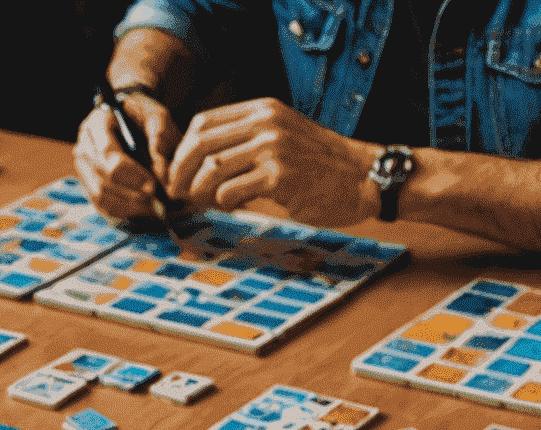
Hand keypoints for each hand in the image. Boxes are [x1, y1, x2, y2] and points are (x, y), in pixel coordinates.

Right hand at [73, 94, 179, 221]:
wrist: (134, 124)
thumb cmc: (145, 119)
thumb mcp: (157, 117)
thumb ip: (161, 138)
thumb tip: (161, 172)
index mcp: (97, 123)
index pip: (106, 152)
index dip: (129, 173)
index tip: (153, 184)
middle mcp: (84, 147)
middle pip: (103, 178)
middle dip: (132, 192)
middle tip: (157, 200)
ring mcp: (84, 170)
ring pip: (101, 196)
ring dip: (129, 206)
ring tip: (154, 207)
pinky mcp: (90, 187)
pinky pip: (103, 207)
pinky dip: (125, 212)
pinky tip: (144, 210)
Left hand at [167, 97, 377, 225]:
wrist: (362, 177)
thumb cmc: (318, 167)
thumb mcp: (281, 138)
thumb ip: (246, 142)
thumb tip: (198, 164)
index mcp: (262, 110)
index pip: (203, 123)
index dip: (182, 151)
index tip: (178, 174)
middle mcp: (266, 122)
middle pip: (200, 144)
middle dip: (180, 173)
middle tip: (178, 194)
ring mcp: (273, 147)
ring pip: (212, 168)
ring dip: (201, 192)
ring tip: (207, 204)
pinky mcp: (280, 175)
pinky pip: (231, 191)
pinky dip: (224, 204)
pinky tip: (233, 207)